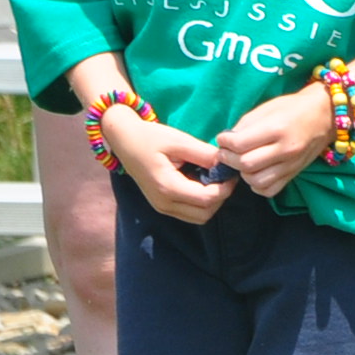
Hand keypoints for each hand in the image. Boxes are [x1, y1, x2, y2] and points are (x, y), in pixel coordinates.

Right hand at [102, 108, 233, 224]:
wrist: (124, 140)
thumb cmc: (150, 137)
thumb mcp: (179, 141)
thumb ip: (204, 154)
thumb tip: (226, 164)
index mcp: (167, 187)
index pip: (207, 199)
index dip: (225, 188)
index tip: (230, 172)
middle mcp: (164, 203)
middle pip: (205, 213)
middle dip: (220, 196)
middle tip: (224, 177)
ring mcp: (161, 207)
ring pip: (198, 217)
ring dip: (211, 202)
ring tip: (213, 180)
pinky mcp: (161, 206)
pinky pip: (189, 213)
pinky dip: (200, 203)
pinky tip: (201, 184)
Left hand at [217, 86, 346, 199]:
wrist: (325, 116)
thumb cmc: (293, 107)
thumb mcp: (266, 109)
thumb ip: (245, 126)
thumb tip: (227, 141)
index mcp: (277, 129)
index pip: (240, 144)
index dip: (224, 142)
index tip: (224, 138)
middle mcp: (285, 149)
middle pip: (245, 164)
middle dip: (228, 158)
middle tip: (227, 151)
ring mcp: (291, 165)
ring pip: (256, 180)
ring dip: (242, 173)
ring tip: (241, 162)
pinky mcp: (294, 174)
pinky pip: (269, 190)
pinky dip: (257, 185)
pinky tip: (255, 173)